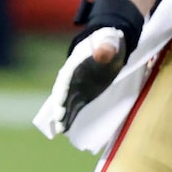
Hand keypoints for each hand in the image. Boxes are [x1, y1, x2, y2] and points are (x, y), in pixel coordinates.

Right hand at [53, 0, 146, 134]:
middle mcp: (73, 76)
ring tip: (62, 130)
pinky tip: (68, 128)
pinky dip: (71, 116)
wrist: (112, 44)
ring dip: (64, 115)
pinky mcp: (85, 94)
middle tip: (59, 120)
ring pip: (67, 102)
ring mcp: (78, 86)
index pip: (66, 77)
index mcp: (76, 63)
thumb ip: (105, 48)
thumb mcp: (109, 41)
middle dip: (60, 106)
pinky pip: (76, 106)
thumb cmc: (110, 41)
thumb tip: (101, 54)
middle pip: (63, 93)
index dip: (62, 90)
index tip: (60, 101)